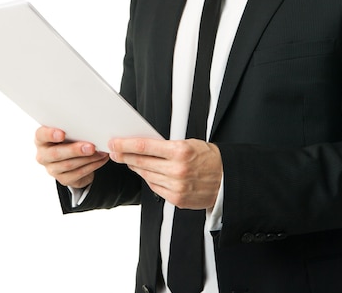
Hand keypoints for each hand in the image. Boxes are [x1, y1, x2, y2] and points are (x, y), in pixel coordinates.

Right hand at [35, 126, 108, 188]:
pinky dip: (92, 165)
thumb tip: (89, 126)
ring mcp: (52, 169)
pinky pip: (78, 173)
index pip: (41, 135)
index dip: (50, 134)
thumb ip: (72, 129)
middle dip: (75, 150)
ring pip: (69, 165)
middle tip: (91, 147)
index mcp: (41, 139)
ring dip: (88, 158)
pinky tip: (101, 159)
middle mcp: (43, 155)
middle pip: (56, 153)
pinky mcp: (63, 179)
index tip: (62, 134)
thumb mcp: (69, 133)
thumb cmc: (70, 140)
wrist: (74, 159)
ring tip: (101, 152)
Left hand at [108, 138, 222, 209]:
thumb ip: (166, 146)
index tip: (115, 143)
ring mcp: (176, 186)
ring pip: (146, 175)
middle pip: (141, 162)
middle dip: (125, 156)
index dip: (125, 145)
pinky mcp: (176, 198)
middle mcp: (177, 170)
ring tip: (133, 161)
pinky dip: (150, 179)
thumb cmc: (209, 159)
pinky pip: (155, 188)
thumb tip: (143, 146)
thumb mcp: (189, 144)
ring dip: (137, 168)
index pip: (145, 146)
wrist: (226, 180)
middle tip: (116, 152)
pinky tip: (150, 173)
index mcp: (180, 151)